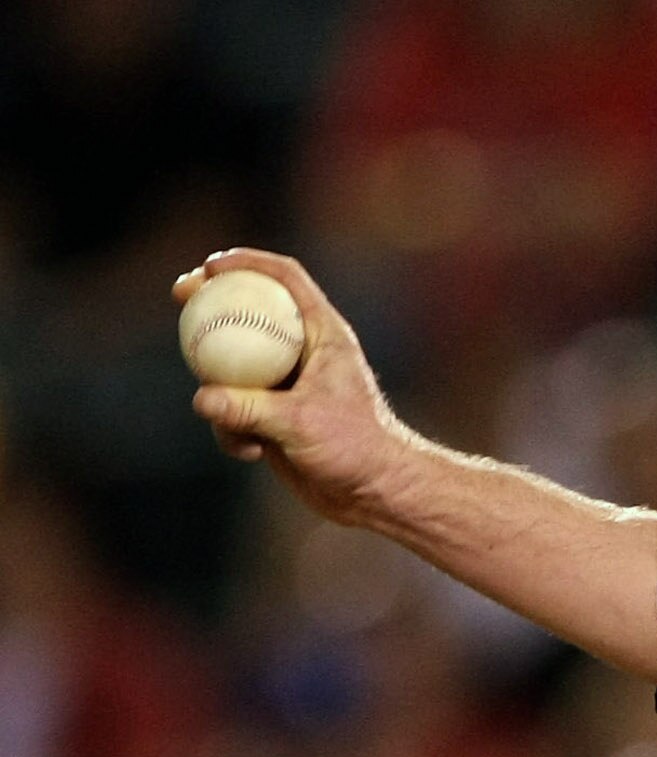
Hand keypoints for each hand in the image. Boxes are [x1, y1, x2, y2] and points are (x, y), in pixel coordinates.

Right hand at [175, 250, 422, 528]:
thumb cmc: (356, 449)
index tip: (210, 266)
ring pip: (233, 364)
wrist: (375, 493)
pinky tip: (251, 452)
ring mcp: (285, 382)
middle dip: (212, 300)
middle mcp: (304, 352)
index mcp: (324, 336)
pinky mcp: (273, 414)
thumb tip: (202, 398)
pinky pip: (234, 408)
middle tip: (181, 295)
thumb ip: (250, 409)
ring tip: (238, 427)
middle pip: (250, 310)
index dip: (248, 263)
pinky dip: (232, 428)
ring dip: (220, 389)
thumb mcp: (301, 424)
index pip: (286, 280)